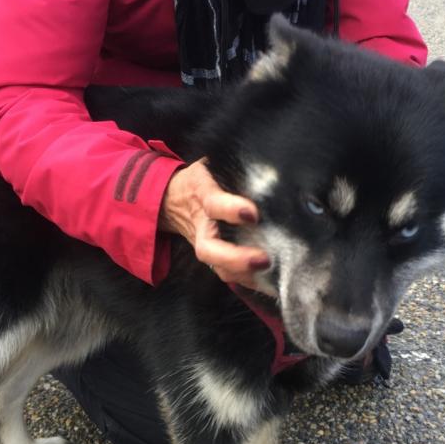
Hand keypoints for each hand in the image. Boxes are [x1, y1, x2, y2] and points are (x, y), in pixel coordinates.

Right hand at [160, 159, 269, 289]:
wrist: (171, 200)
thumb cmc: (202, 178)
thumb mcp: (211, 163)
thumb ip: (233, 164)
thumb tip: (270, 157)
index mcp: (202, 196)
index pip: (214, 204)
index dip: (231, 210)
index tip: (253, 214)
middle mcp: (201, 225)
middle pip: (210, 250)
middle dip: (236, 259)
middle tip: (264, 260)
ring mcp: (205, 245)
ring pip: (218, 269)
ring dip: (245, 276)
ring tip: (273, 279)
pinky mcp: (213, 259)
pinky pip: (228, 275)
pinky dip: (249, 283)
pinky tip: (272, 286)